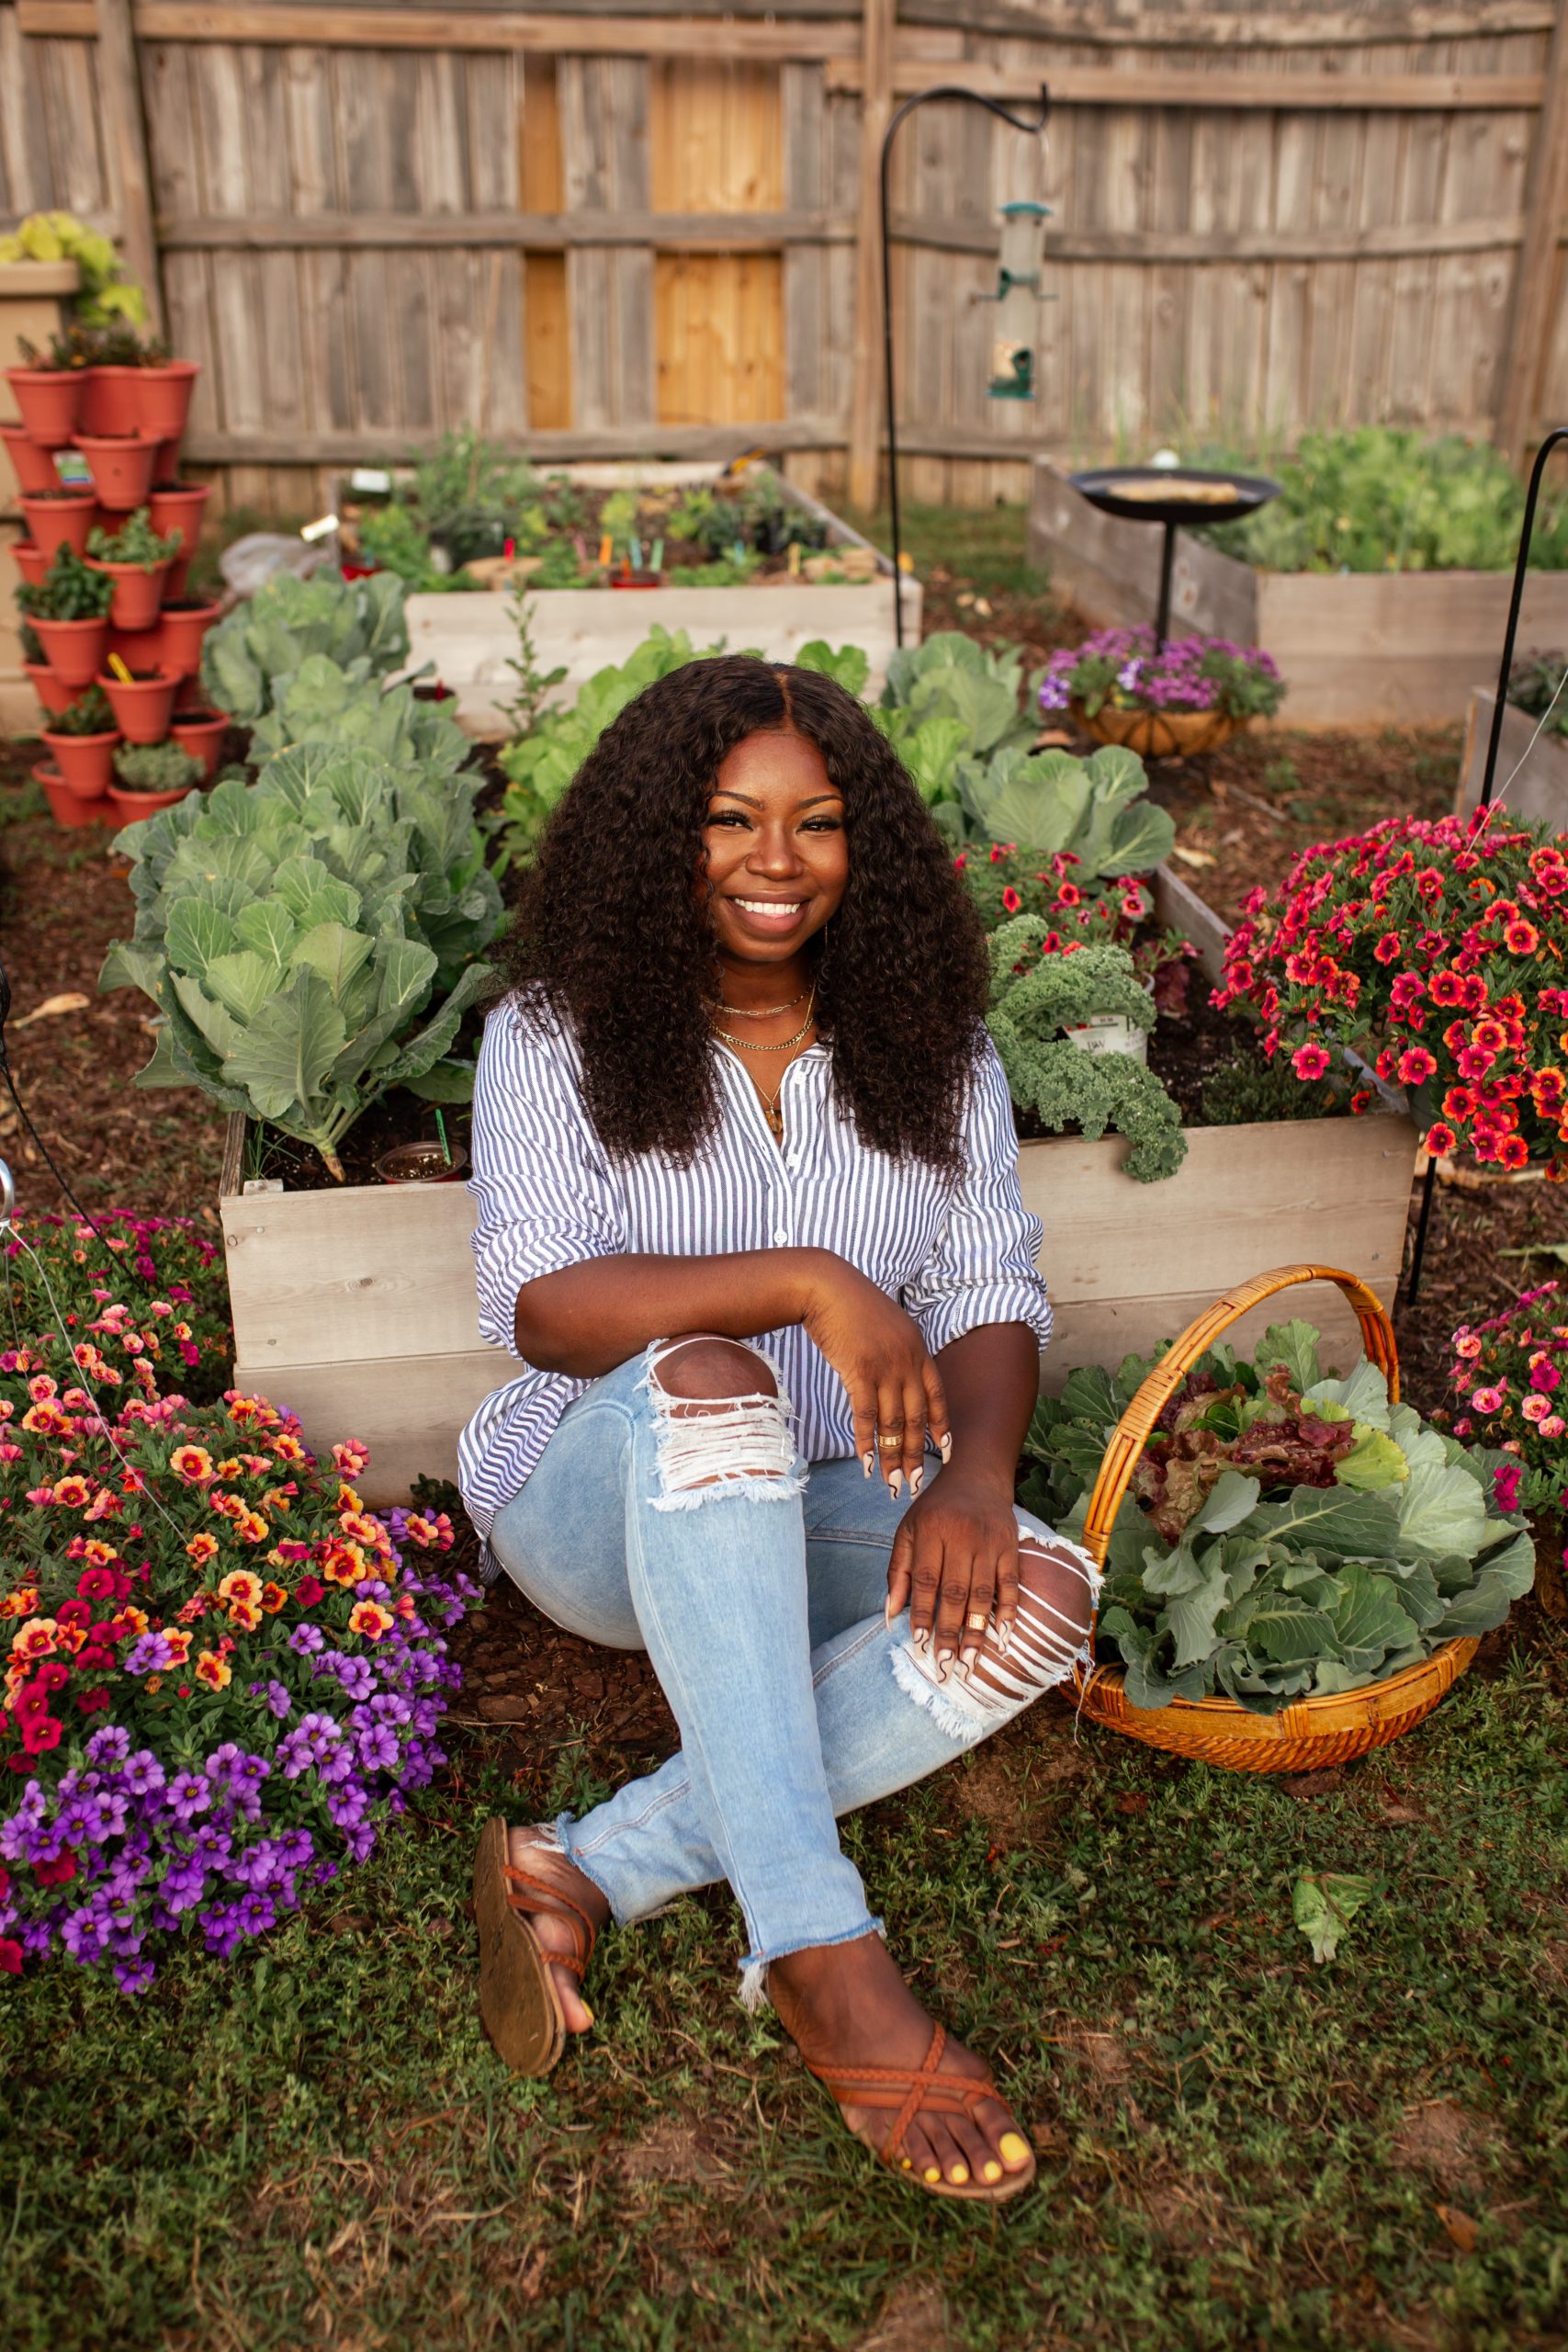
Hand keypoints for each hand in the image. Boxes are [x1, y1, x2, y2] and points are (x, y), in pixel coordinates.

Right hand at [796, 1255, 948, 1496]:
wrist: (826, 1286)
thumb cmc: (850, 1306)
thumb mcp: (885, 1326)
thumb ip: (896, 1353)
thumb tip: (895, 1381)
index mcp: (918, 1349)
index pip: (937, 1396)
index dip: (941, 1427)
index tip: (945, 1453)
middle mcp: (908, 1361)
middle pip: (917, 1418)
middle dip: (916, 1455)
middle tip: (914, 1484)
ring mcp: (886, 1367)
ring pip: (893, 1423)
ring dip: (893, 1458)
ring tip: (891, 1484)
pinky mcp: (860, 1371)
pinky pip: (866, 1416)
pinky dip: (867, 1442)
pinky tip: (867, 1463)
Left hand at [886, 1472, 1020, 1666]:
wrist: (977, 1477)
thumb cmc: (935, 1510)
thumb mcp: (908, 1531)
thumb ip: (898, 1572)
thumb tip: (889, 1615)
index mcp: (930, 1532)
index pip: (926, 1580)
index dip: (923, 1613)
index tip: (919, 1644)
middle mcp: (961, 1537)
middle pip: (955, 1591)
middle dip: (950, 1631)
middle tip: (947, 1665)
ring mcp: (989, 1542)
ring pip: (983, 1592)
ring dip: (977, 1630)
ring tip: (971, 1661)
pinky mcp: (1011, 1546)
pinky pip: (1010, 1583)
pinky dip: (1007, 1610)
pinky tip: (1003, 1636)